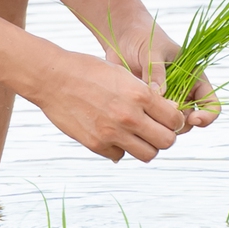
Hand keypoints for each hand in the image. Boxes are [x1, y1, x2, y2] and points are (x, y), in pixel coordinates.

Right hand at [29, 46, 189, 162]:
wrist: (53, 78)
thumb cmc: (90, 71)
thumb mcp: (124, 75)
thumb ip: (148, 95)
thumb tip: (170, 112)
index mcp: (140, 94)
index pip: (175, 119)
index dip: (175, 121)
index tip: (168, 119)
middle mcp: (129, 116)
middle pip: (166, 142)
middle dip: (165, 137)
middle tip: (156, 130)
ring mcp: (112, 133)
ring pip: (147, 154)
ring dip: (146, 147)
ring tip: (137, 136)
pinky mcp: (96, 144)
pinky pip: (120, 156)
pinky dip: (120, 149)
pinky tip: (112, 135)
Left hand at [99, 21, 218, 129]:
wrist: (123, 38)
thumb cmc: (144, 38)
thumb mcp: (154, 51)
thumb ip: (157, 72)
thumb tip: (159, 95)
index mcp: (194, 78)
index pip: (211, 104)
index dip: (207, 116)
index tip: (193, 119)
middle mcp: (183, 92)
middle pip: (191, 120)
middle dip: (180, 124)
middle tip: (165, 121)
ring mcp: (166, 100)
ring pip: (171, 124)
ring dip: (163, 124)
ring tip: (148, 113)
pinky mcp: (148, 105)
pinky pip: (152, 120)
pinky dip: (148, 120)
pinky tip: (138, 112)